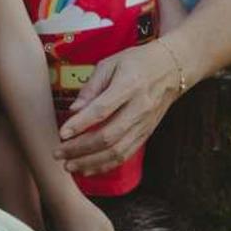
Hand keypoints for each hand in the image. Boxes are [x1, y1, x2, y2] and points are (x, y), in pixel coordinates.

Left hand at [56, 41, 185, 175]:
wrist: (173, 69)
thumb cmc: (137, 62)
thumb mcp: (111, 64)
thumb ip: (91, 87)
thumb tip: (73, 110)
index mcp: (129, 86)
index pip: (102, 110)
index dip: (80, 124)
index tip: (61, 133)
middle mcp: (139, 108)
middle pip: (108, 136)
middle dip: (80, 149)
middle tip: (58, 153)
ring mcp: (144, 124)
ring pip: (117, 152)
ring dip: (90, 162)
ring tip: (69, 165)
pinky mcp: (146, 134)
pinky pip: (125, 155)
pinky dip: (105, 165)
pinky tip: (87, 168)